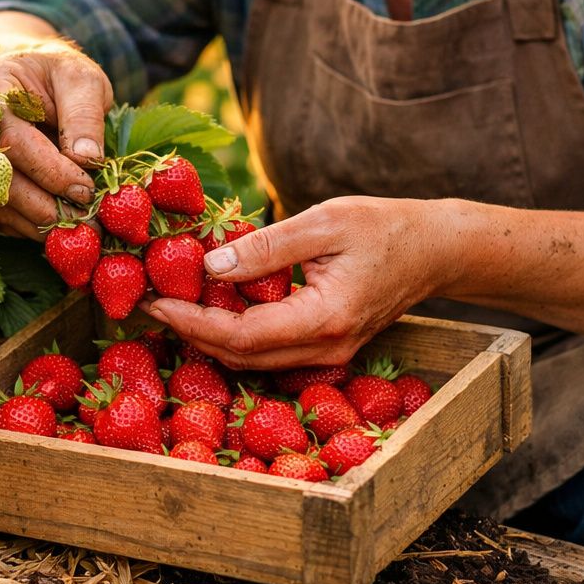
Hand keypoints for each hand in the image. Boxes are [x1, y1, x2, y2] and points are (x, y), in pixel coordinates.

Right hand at [0, 38, 114, 237]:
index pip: (13, 138)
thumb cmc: (59, 75)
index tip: (85, 188)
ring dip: (36, 222)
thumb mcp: (81, 79)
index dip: (49, 169)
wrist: (33, 75)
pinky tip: (57, 227)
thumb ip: (84, 115)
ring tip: (77, 229)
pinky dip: (27, 225)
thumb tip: (86, 159)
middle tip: (85, 220)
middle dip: (43, 205)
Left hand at [141, 197, 457, 369]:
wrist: (435, 250)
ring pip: (253, 360)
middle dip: (189, 332)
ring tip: (170, 301)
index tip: (153, 299)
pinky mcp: (326, 349)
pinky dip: (234, 334)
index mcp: (325, 319)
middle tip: (147, 302)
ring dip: (208, 336)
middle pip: (241, 357)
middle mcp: (326, 350)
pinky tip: (211, 306)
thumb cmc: (383, 226)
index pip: (242, 336)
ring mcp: (328, 356)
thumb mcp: (322, 222)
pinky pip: (269, 351)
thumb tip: (210, 264)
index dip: (191, 321)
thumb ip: (266, 247)